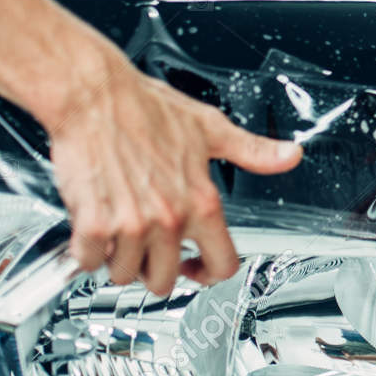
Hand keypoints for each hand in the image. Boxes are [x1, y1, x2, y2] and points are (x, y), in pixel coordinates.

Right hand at [46, 63, 301, 295]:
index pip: (222, 266)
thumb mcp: (209, 128)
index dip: (208, 273)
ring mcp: (132, 224)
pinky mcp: (94, 224)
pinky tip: (91, 227)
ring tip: (117, 228)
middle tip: (144, 244)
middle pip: (165, 280)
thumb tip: (291, 155)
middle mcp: (170, 218)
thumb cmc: (143, 106)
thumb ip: (251, 150)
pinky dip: (85, 250)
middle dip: (152, 268)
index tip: (194, 268)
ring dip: (117, 258)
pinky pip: (87, 261)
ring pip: (124, 275)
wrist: (93, 95)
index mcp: (202, 201)